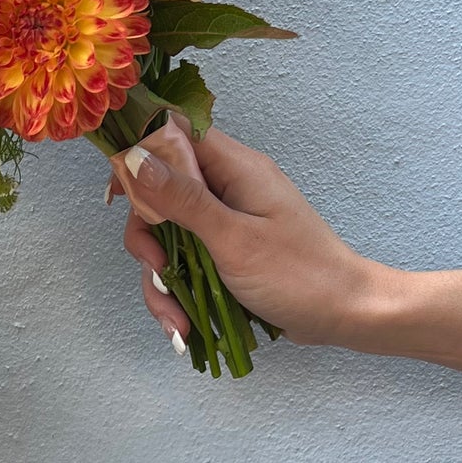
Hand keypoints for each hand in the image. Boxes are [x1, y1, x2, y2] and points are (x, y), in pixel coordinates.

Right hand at [110, 119, 394, 349]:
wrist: (343, 315)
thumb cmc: (299, 274)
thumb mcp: (233, 238)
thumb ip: (183, 199)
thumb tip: (135, 159)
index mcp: (235, 168)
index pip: (173, 136)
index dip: (138, 158)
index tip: (117, 198)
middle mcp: (228, 188)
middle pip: (160, 196)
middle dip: (148, 241)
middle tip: (158, 272)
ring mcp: (226, 222)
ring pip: (169, 238)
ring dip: (164, 281)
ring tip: (176, 320)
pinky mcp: (227, 253)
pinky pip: (187, 264)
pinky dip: (180, 294)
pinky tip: (184, 326)